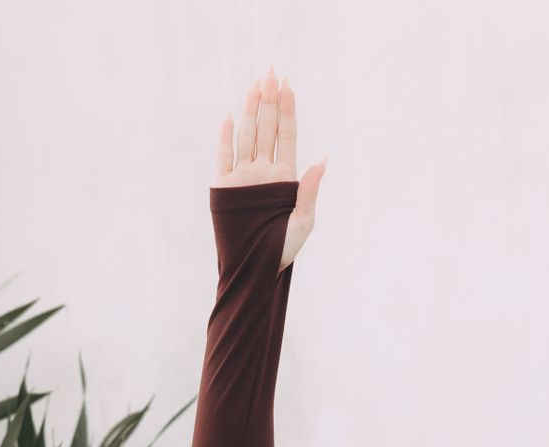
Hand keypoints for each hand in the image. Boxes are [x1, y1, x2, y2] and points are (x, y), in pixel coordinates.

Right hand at [212, 66, 326, 273]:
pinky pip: (224, 157)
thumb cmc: (283, 250)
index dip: (287, 111)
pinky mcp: (225, 188)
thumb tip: (324, 161)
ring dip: (251, 110)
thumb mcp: (303, 222)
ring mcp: (244, 178)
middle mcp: (264, 172)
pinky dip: (227, 138)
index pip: (287, 136)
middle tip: (271, 74)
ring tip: (256, 85)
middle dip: (269, 101)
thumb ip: (311, 191)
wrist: (256, 270)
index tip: (288, 86)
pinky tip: (231, 117)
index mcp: (285, 177)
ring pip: (248, 136)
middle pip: (267, 129)